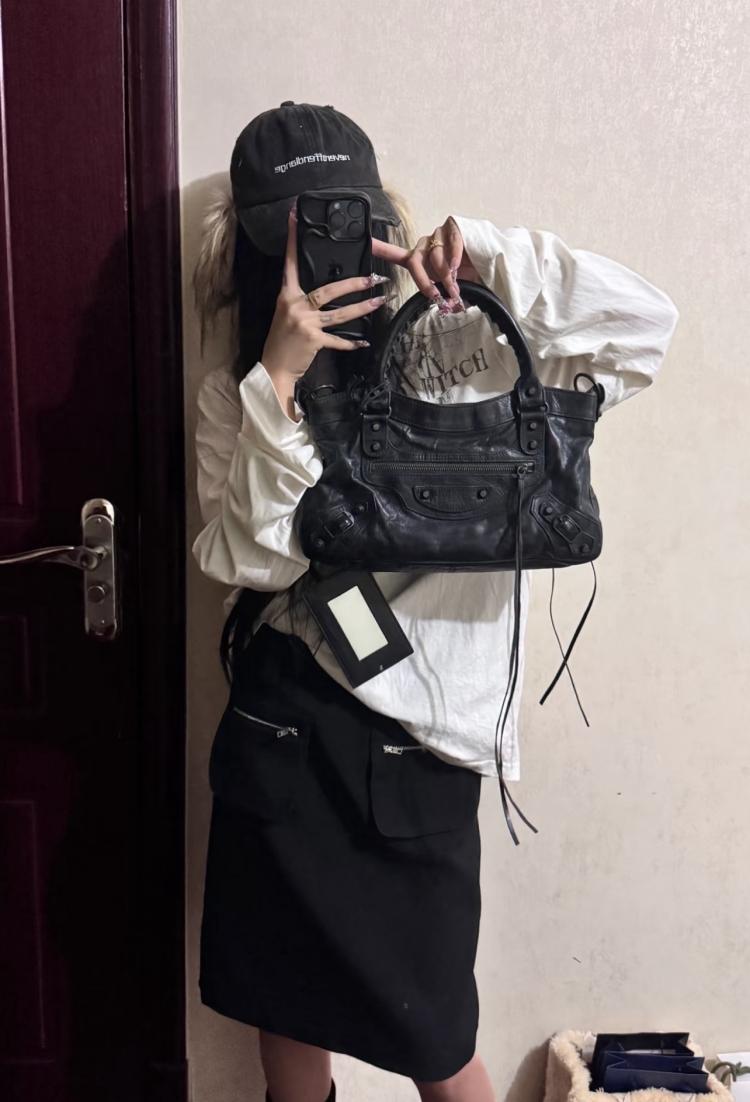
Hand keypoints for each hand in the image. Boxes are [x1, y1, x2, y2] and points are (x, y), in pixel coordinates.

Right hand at [261, 205, 388, 395]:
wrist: (274, 367)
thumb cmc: (281, 341)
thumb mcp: (286, 314)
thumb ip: (302, 301)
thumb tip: (323, 291)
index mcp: (287, 295)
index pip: (291, 263)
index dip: (293, 240)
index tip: (296, 217)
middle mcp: (296, 306)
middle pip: (329, 289)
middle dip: (354, 284)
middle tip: (373, 277)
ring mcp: (305, 324)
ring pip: (339, 313)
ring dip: (362, 307)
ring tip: (380, 300)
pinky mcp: (313, 340)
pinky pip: (338, 339)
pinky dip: (351, 342)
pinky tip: (364, 342)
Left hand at [371, 215, 479, 309]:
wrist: (491, 261)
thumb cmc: (470, 276)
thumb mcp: (454, 291)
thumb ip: (447, 298)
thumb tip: (447, 308)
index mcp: (420, 259)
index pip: (396, 254)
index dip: (381, 249)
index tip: (368, 244)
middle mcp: (426, 245)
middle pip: (415, 260)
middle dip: (424, 281)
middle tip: (436, 296)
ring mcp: (438, 234)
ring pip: (434, 254)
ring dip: (445, 273)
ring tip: (455, 284)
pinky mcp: (452, 226)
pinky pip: (450, 242)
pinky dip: (453, 255)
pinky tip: (457, 265)